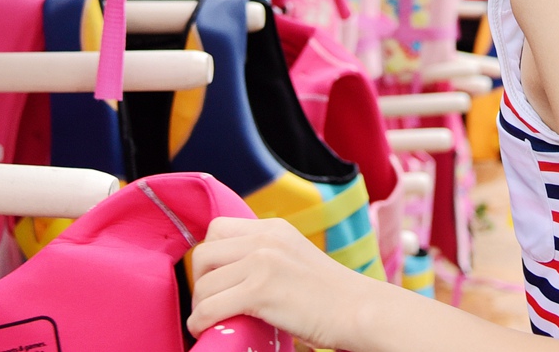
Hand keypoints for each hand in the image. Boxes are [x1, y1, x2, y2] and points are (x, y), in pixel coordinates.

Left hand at [188, 215, 383, 348]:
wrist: (360, 311)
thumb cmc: (331, 297)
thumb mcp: (296, 260)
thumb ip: (267, 257)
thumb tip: (231, 277)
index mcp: (274, 228)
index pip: (218, 229)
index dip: (209, 257)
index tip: (214, 280)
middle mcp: (266, 238)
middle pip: (204, 252)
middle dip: (199, 280)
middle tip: (209, 302)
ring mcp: (263, 262)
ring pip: (204, 284)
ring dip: (200, 306)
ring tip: (209, 321)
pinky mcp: (261, 291)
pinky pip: (210, 307)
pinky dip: (200, 321)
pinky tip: (205, 329)